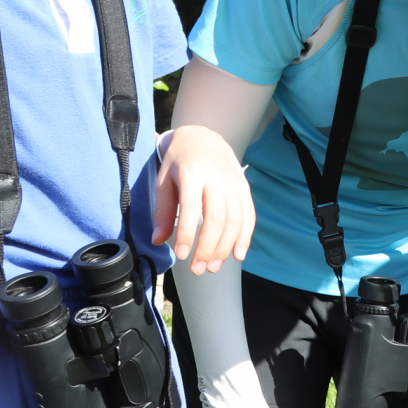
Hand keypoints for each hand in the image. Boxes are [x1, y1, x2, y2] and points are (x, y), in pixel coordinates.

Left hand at [153, 125, 254, 273]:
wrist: (203, 138)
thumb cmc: (178, 162)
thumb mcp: (163, 180)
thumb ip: (163, 210)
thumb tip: (158, 240)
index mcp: (192, 172)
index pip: (191, 207)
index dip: (187, 233)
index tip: (181, 255)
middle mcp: (217, 177)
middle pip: (217, 218)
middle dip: (208, 247)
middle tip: (198, 269)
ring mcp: (235, 183)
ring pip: (235, 220)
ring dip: (225, 247)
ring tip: (213, 267)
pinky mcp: (245, 189)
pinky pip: (249, 215)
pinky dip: (245, 237)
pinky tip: (238, 255)